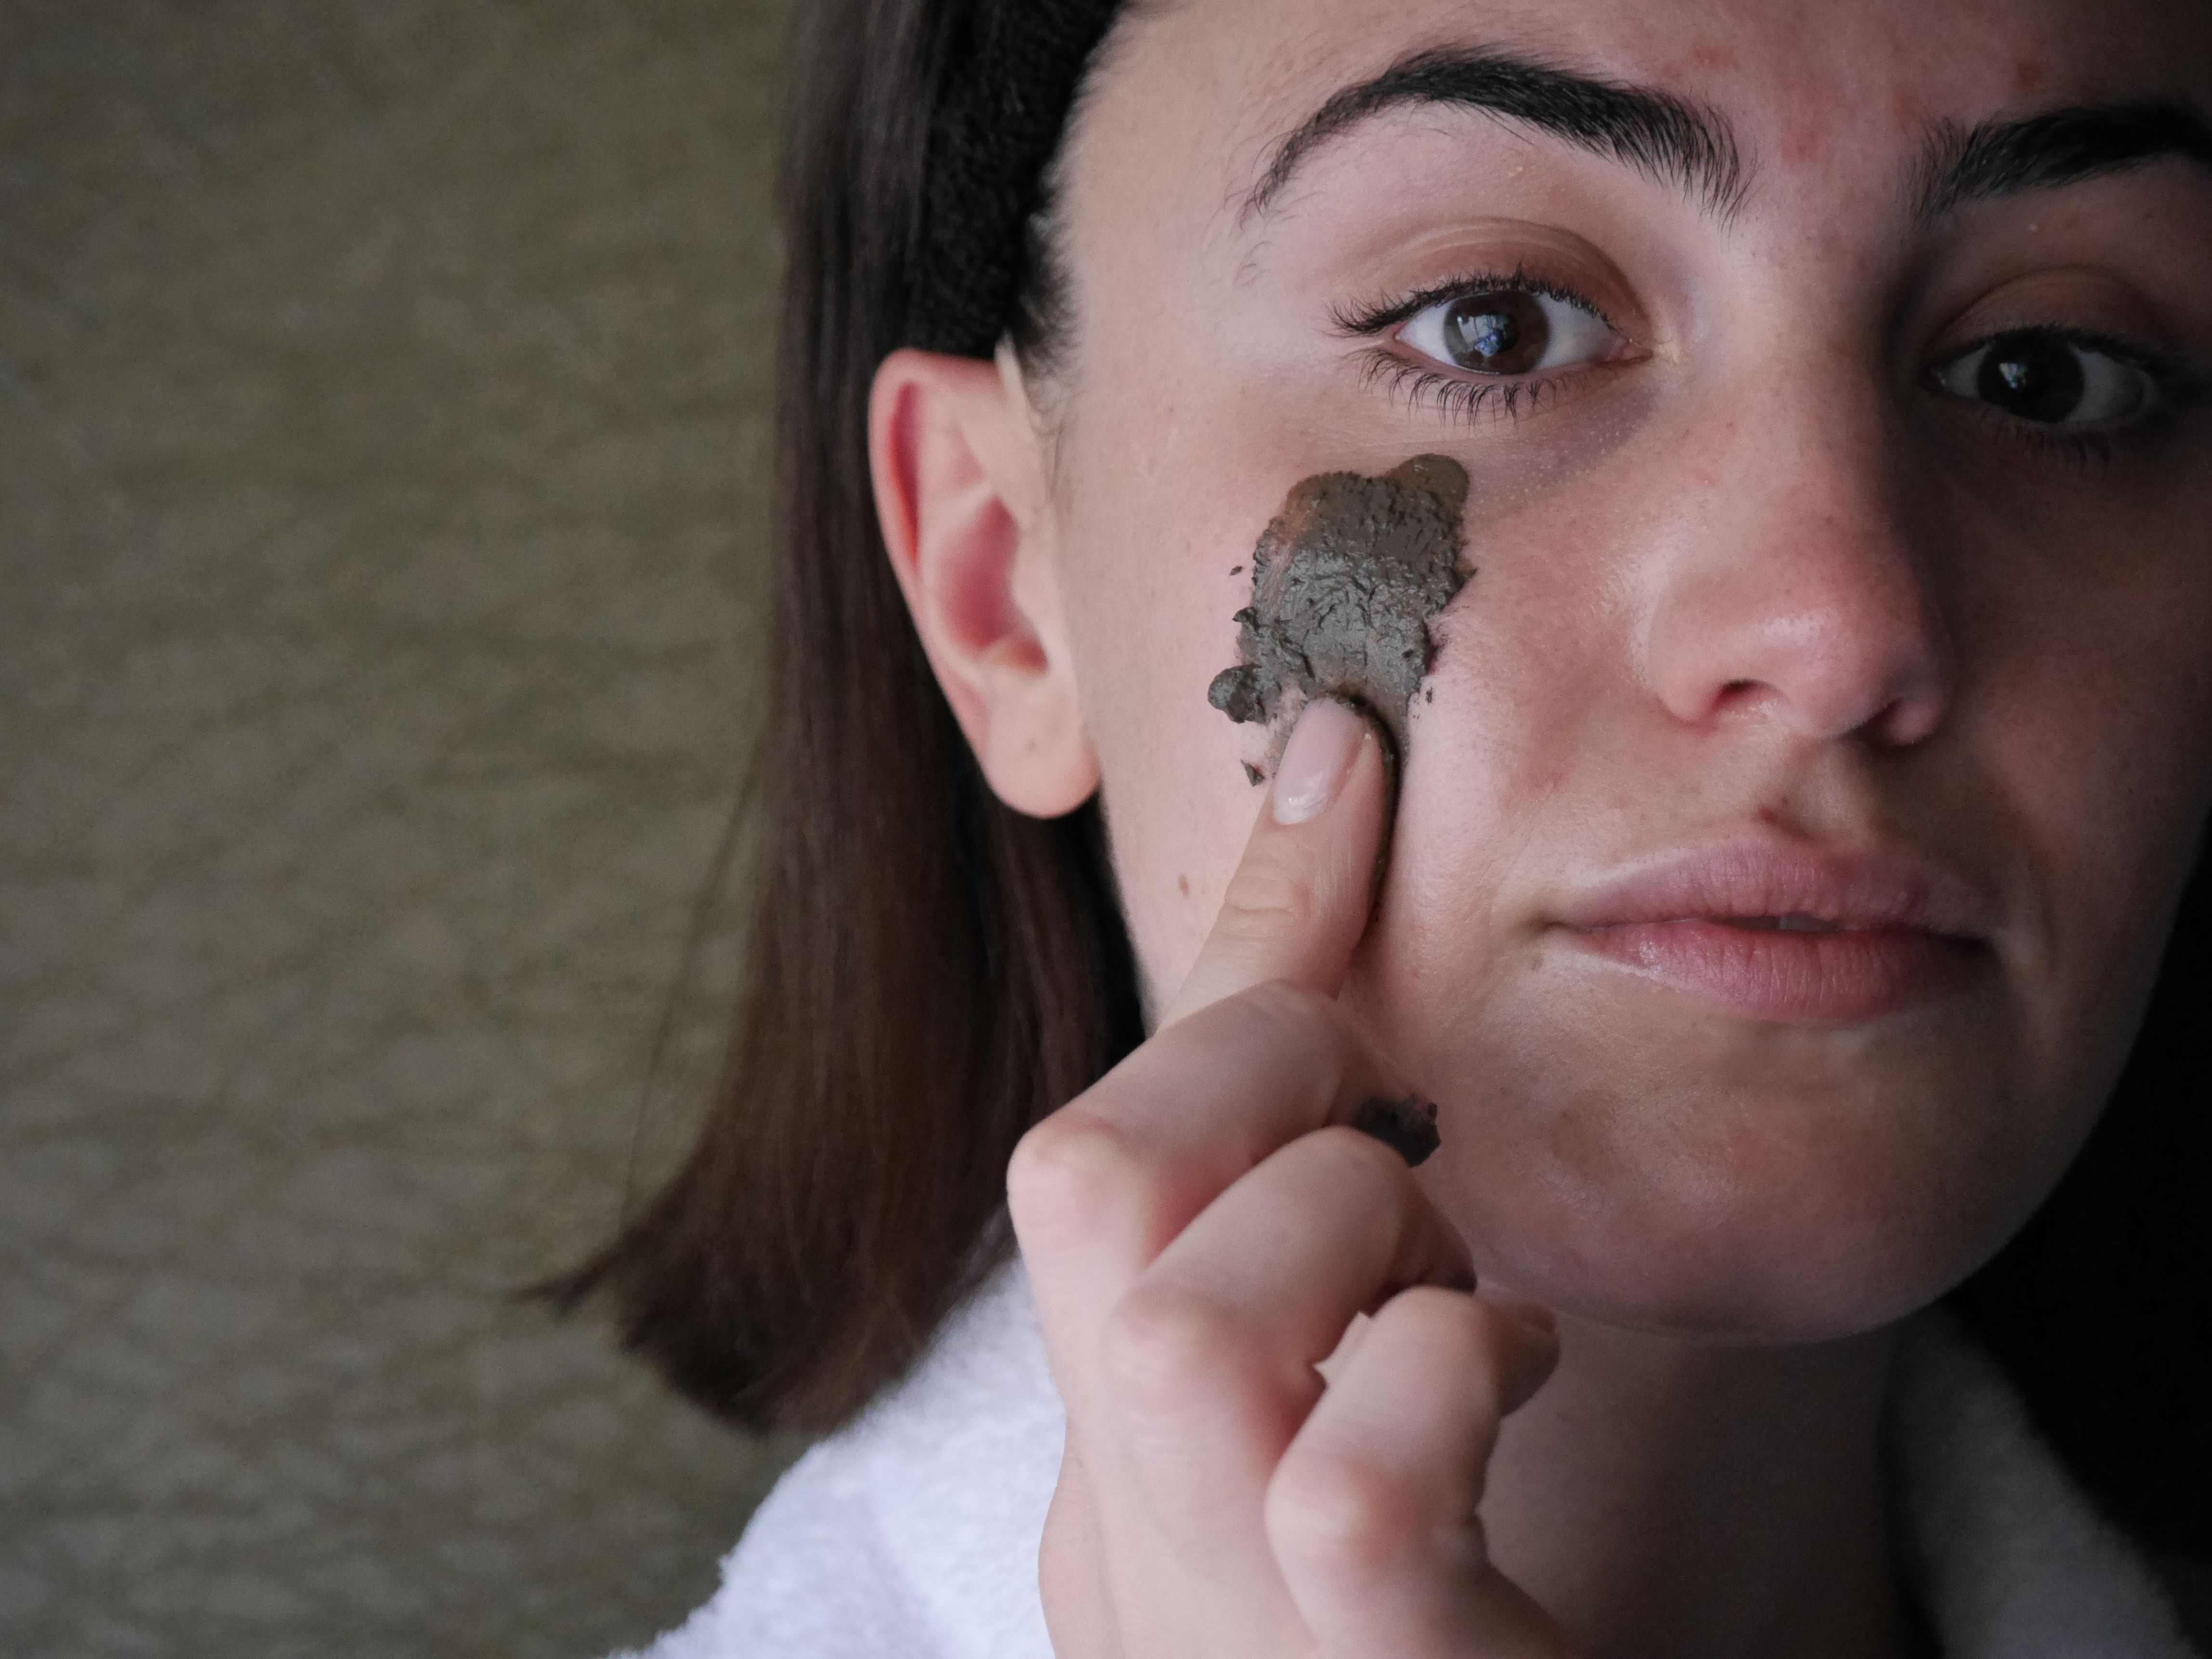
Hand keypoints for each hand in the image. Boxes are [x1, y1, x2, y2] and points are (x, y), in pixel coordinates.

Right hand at [1009, 697, 1572, 1657]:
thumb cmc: (1448, 1619)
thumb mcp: (1359, 1396)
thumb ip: (1327, 1194)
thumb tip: (1347, 842)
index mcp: (1097, 1467)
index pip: (1092, 1142)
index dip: (1235, 931)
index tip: (1341, 751)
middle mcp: (1106, 1542)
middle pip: (1085, 1186)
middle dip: (1260, 1078)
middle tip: (1399, 1136)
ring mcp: (1207, 1625)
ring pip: (1196, 1320)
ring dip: (1371, 1234)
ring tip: (1455, 1298)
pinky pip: (1348, 1476)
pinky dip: (1448, 1371)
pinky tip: (1501, 1384)